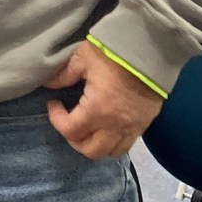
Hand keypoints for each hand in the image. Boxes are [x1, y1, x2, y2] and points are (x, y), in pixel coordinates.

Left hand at [45, 41, 163, 159]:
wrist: (153, 49)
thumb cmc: (114, 53)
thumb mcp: (82, 59)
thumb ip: (63, 75)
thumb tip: (49, 84)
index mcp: (97, 110)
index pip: (70, 131)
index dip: (56, 120)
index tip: (54, 104)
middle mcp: (116, 125)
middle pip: (91, 150)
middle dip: (73, 139)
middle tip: (67, 121)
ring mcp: (133, 127)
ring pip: (111, 152)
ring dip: (94, 145)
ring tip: (86, 127)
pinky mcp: (145, 123)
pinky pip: (127, 143)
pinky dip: (112, 141)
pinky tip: (105, 126)